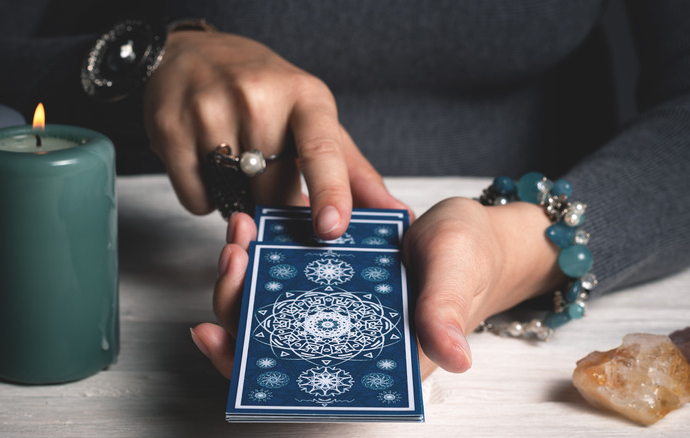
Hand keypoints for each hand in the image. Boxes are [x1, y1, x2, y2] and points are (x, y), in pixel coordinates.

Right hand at [144, 31, 403, 238]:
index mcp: (304, 96)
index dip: (329, 191)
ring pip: (232, 195)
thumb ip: (354, 171)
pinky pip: (196, 197)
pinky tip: (205, 160)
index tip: (332, 227)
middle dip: (270, 195)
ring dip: (235, 195)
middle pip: (272, 188)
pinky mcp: (170, 127)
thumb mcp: (314, 118)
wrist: (193, 55)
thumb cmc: (264, 91)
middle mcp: (258, 97)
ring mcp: (210, 108)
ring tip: (233, 155)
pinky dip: (203, 194)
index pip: (321, 148)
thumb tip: (396, 214)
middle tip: (263, 165)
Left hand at [191, 200, 563, 377]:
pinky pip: (288, 274)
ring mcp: (336, 309)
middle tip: (232, 258)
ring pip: (273, 307)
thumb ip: (446, 312)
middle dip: (237, 307)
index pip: (304, 380)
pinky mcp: (331, 278)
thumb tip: (453, 358)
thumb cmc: (472, 258)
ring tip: (237, 234)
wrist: (472, 232)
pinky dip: (264, 254)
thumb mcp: (459, 276)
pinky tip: (250, 229)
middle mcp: (349, 341)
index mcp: (378, 358)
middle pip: (274, 343)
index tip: (217, 335)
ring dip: (243, 277)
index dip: (253, 368)